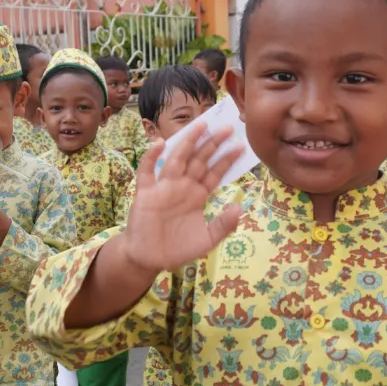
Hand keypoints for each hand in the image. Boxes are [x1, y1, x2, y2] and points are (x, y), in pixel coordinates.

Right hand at [120, 125, 242, 273]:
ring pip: (177, 159)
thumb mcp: (207, 239)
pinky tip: (160, 144)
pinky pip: (147, 172)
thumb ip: (223, 225)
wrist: (149, 259)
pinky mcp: (146, 192)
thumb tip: (239, 207)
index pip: (214, 173)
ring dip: (187, 142)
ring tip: (200, 126)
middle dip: (212, 144)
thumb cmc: (178, 248)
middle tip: (227, 127)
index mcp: (197, 195)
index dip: (226, 160)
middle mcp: (182, 186)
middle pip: (199, 160)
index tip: (240, 145)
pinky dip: (151, 157)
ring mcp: (164, 187)